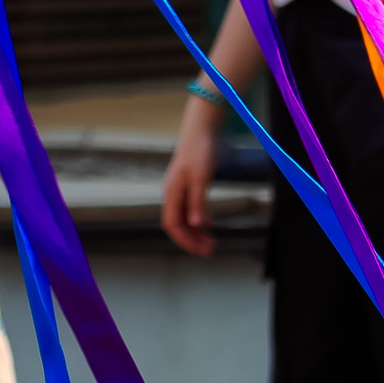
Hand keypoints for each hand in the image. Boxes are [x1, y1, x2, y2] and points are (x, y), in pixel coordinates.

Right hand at [161, 105, 222, 257]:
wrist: (200, 131)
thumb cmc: (199, 152)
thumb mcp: (201, 179)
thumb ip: (198, 203)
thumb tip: (198, 225)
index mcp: (171, 193)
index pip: (173, 225)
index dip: (186, 241)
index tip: (202, 250)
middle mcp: (172, 194)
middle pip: (177, 225)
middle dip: (192, 240)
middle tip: (211, 250)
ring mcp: (179, 190)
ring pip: (184, 219)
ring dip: (196, 232)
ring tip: (212, 242)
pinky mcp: (187, 186)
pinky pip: (189, 209)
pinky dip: (199, 220)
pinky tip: (210, 224)